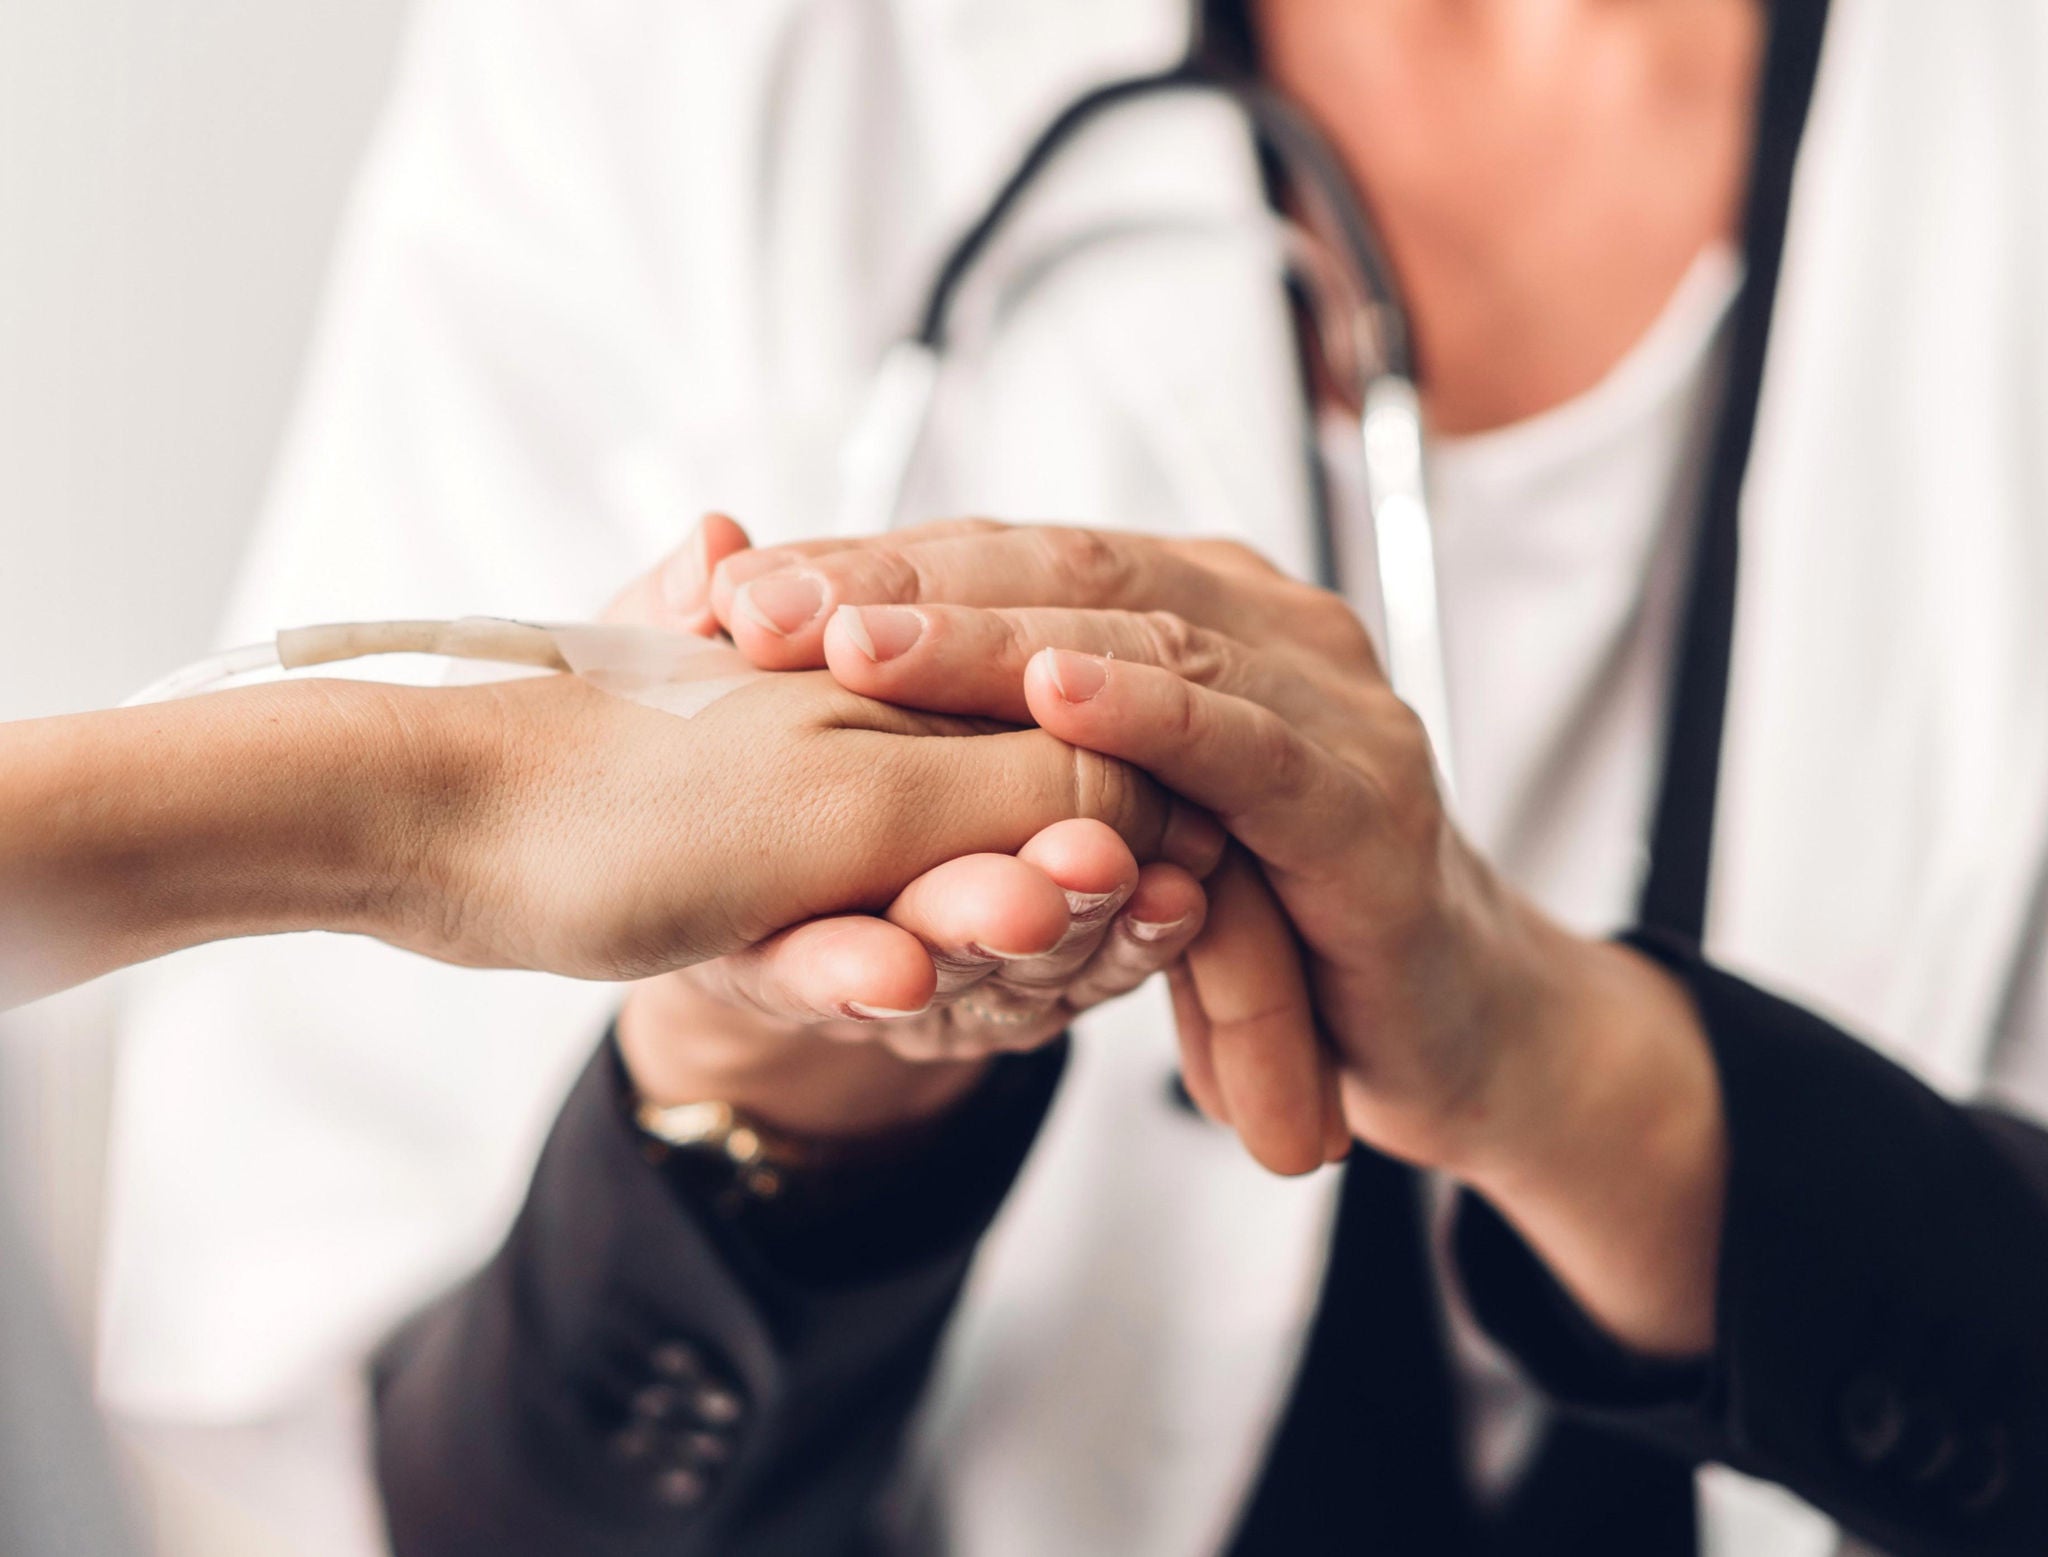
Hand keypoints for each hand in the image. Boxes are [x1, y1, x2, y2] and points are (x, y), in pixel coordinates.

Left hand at [705, 521, 1725, 1352]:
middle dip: (900, 585)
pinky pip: (1243, 747)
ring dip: (991, 641)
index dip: (872, 565)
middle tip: (756, 603)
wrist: (1432, 1035)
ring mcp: (1327, 702)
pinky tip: (1054, 698)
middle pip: (1059, 570)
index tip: (731, 586)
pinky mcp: (1368, 803)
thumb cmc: (1256, 914)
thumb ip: (1011, 746)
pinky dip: (1146, 716)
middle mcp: (1261, 624)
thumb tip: (837, 674)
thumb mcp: (1110, 818)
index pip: (1011, 556)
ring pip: (1139, 638)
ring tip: (857, 646)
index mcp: (1192, 606)